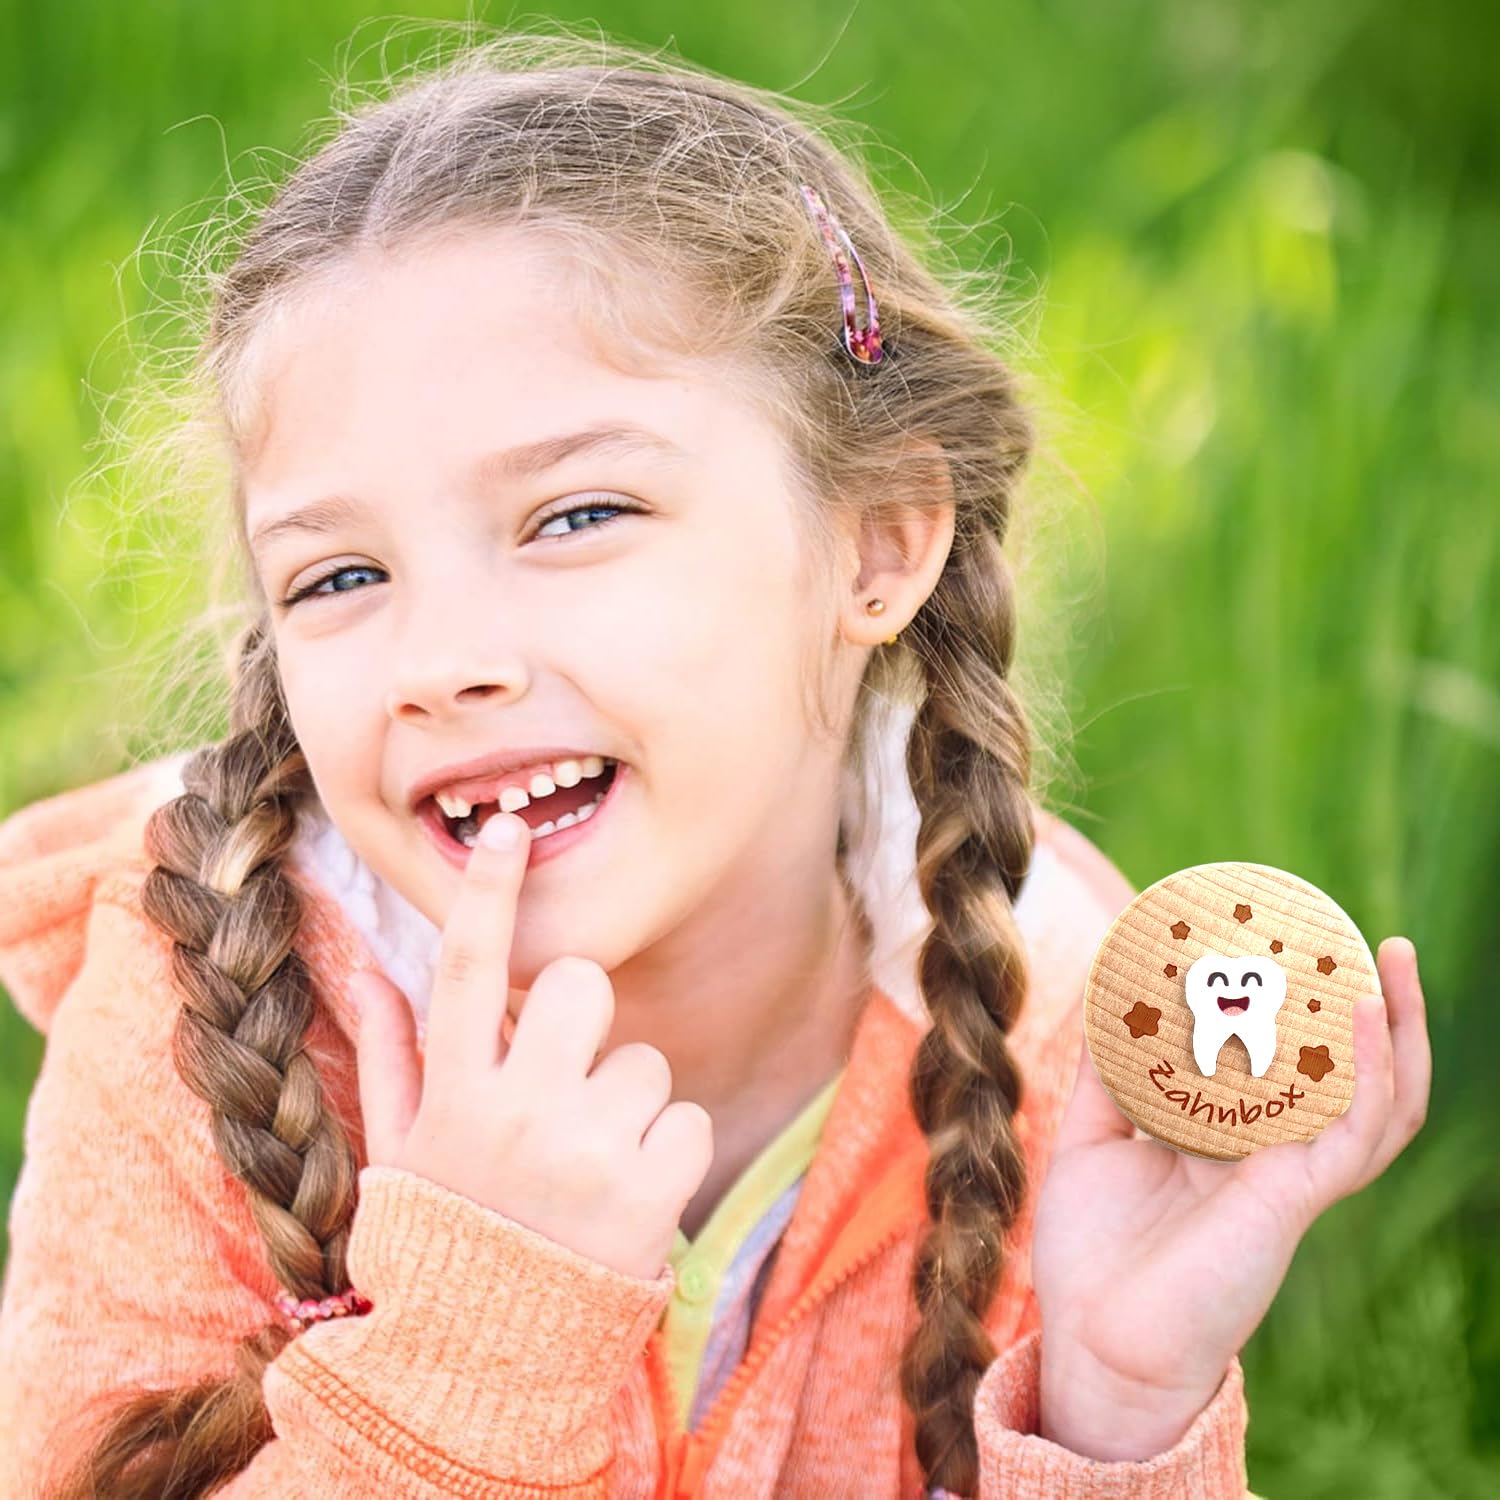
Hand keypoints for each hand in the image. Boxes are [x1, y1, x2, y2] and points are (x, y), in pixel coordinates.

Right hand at [349, 812, 714, 1279]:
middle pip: (578, 985)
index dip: (489, 890)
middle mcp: (515, 1111)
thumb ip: (390, 1053)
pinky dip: (671, 1150)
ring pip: (645, 1059)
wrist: (488, 1361)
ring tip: (591, 1163)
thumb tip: (364, 966)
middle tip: (567, 1080)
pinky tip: (632, 1194)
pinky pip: (690, 1117)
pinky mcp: (649, 1193)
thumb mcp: (401, 1148)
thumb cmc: (446, 1232)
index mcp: (453, 1093)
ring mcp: (584, 1151)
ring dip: (628, 1102)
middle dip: (583, 1017)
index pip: (465, 967)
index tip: (513, 830)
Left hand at [1030, 935, 1431, 1459]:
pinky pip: (1357, 1130)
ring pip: (1378, 1099)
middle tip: (1360, 936)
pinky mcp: (1296, 1198)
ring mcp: (1290, 1177)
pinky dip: (1373, 1071)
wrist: (1093, 1341)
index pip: (1282, 1064)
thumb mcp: (1091, 1142)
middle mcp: (1269, 1155)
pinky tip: (1368, 1015)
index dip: (1296, 1010)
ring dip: (1396, 1028)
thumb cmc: (1091, 1256)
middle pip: (1344, 1074)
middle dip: (1367, 1009)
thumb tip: (1101, 998)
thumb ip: (1103, 1077)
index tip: (1285, 939)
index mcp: (1227, 1142)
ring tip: (1389, 958)